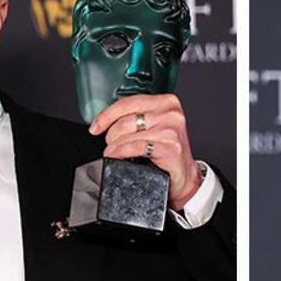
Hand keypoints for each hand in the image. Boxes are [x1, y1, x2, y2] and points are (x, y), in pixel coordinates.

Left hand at [88, 93, 202, 209]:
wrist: (185, 177)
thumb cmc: (167, 152)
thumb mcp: (154, 127)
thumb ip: (137, 117)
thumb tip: (107, 119)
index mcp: (167, 102)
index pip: (128, 102)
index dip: (107, 115)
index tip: (96, 126)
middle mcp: (171, 113)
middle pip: (126, 120)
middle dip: (111, 135)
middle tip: (111, 145)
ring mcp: (172, 130)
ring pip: (128, 135)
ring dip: (114, 147)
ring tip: (113, 153)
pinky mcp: (170, 148)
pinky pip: (136, 147)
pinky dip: (121, 152)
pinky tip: (117, 157)